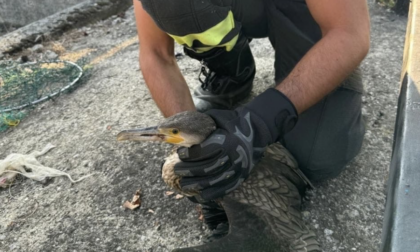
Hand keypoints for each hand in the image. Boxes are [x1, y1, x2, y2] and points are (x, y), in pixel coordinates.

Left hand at [174, 88, 297, 200]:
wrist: (256, 129)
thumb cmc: (232, 122)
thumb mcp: (218, 117)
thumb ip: (202, 124)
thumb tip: (180, 131)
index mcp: (227, 141)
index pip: (204, 151)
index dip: (190, 155)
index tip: (179, 154)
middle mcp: (233, 156)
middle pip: (207, 168)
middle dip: (189, 171)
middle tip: (176, 170)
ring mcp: (238, 168)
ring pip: (214, 181)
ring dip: (196, 184)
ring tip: (183, 184)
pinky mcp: (242, 176)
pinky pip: (226, 189)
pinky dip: (213, 193)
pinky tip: (201, 195)